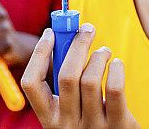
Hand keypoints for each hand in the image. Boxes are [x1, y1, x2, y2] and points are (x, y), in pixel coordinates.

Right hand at [21, 25, 139, 128]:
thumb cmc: (90, 120)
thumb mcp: (70, 109)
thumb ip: (66, 82)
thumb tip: (66, 36)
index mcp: (49, 118)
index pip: (31, 83)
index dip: (39, 53)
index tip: (50, 32)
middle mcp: (66, 125)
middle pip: (66, 76)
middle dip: (76, 44)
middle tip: (86, 29)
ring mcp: (92, 127)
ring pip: (90, 80)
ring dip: (98, 56)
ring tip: (104, 52)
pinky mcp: (117, 125)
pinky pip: (114, 89)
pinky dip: (116, 69)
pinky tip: (116, 64)